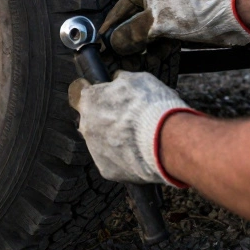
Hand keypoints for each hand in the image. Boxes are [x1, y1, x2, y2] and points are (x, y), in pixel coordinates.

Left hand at [68, 71, 200, 186]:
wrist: (167, 140)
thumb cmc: (153, 107)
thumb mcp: (138, 79)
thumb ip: (121, 80)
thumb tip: (117, 80)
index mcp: (89, 100)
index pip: (82, 93)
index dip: (96, 94)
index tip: (105, 96)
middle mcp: (86, 125)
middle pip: (91, 121)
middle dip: (106, 119)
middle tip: (129, 120)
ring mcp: (94, 150)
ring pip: (101, 143)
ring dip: (115, 140)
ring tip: (138, 139)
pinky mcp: (106, 169)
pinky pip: (112, 162)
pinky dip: (123, 159)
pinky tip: (139, 154)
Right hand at [100, 0, 249, 54]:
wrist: (230, 17)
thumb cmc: (194, 11)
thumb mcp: (155, 23)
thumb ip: (130, 34)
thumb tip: (114, 44)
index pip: (122, 5)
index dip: (111, 24)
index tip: (102, 39)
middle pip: (136, 20)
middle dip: (128, 41)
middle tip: (119, 57)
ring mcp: (173, 10)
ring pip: (151, 32)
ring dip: (143, 49)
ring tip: (135, 64)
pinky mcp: (185, 24)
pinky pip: (164, 38)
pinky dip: (157, 50)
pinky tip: (152, 61)